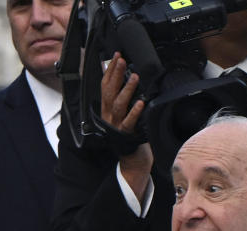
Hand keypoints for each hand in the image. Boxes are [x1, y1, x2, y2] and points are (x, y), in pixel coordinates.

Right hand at [101, 54, 152, 200]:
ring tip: (134, 77)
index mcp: (107, 109)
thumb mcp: (124, 113)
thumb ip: (123, 98)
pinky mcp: (126, 134)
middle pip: (109, 92)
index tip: (117, 56)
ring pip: (118, 105)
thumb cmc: (130, 134)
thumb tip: (128, 78)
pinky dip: (134, 112)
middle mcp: (109, 116)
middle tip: (122, 60)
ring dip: (126, 90)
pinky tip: (140, 102)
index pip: (105, 85)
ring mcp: (116, 125)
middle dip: (115, 75)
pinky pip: (129, 122)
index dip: (110, 70)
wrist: (132, 159)